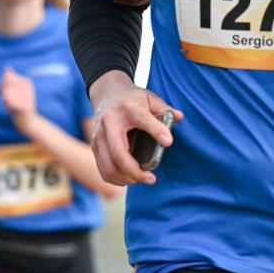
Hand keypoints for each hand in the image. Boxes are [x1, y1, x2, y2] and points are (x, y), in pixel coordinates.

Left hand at [0, 67, 38, 134]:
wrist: (28, 121)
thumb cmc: (18, 105)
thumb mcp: (13, 91)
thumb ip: (8, 80)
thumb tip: (7, 68)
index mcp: (26, 82)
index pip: (7, 77)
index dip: (1, 84)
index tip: (3, 92)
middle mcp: (28, 88)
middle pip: (6, 83)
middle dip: (2, 91)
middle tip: (4, 98)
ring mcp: (27, 97)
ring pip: (6, 92)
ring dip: (5, 100)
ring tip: (9, 104)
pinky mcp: (24, 106)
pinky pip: (9, 101)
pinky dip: (6, 104)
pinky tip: (10, 107)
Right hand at [88, 71, 182, 185]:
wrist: (106, 93)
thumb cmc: (131, 98)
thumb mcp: (149, 98)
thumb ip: (164, 108)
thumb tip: (179, 117)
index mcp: (126, 108)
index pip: (142, 119)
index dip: (156, 131)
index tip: (168, 142)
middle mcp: (109, 124)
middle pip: (119, 154)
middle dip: (135, 172)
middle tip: (151, 178)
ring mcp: (98, 137)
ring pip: (108, 167)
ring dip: (126, 179)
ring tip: (141, 178)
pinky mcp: (94, 146)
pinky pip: (103, 170)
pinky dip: (116, 179)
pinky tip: (129, 178)